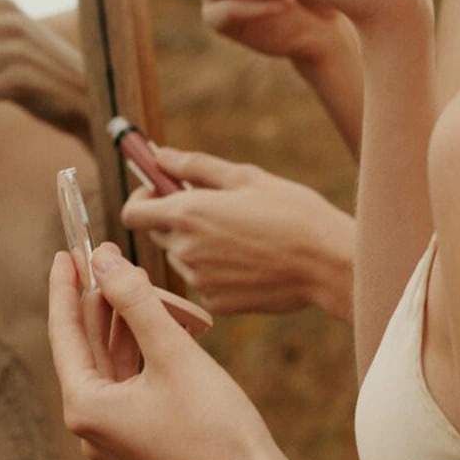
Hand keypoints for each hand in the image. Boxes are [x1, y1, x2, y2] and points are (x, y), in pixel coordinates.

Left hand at [48, 244, 286, 459]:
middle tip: (119, 258)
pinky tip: (170, 324)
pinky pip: (133, 379)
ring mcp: (117, 433)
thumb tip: (102, 259)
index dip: (65, 289)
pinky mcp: (141, 434)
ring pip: (117, 361)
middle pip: (92, 346)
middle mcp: (93, 424)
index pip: (65, 334)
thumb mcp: (173, 351)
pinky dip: (148, 348)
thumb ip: (134, 300)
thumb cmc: (213, 422)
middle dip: (111, 302)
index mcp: (86, 407)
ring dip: (137, 324)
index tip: (66, 253)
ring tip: (159, 292)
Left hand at [120, 147, 353, 320]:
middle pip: (158, 233)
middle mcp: (185, 250)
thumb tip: (159, 156)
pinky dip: (217, 269)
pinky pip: (204, 280)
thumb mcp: (246, 177)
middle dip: (176, 218)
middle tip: (215, 207)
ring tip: (243, 235)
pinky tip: (251, 260)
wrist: (327, 262)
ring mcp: (199, 281)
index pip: (132, 212)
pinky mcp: (216, 303)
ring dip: (198, 244)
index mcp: (188, 213)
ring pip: (183, 257)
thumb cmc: (292, 211)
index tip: (163, 190)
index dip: (143, 198)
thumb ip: (194, 166)